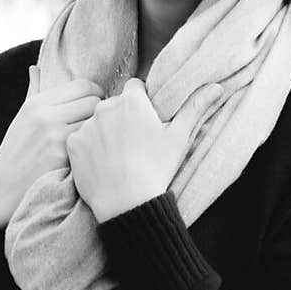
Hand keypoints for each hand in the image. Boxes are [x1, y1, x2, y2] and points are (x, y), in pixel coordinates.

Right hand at [0, 66, 102, 227]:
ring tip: (100, 139)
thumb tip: (35, 68)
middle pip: (94, 101)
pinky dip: (96, 146)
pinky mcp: (62, 155)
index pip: (82, 85)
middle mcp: (45, 114)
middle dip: (102, 112)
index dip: (96, 94)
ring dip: (102, 130)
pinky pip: (92, 142)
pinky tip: (95, 153)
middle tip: (102, 125)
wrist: (3, 187)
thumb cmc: (16, 151)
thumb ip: (33, 91)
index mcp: (37, 102)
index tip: (97, 107)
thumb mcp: (21, 117)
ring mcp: (54, 134)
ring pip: (96, 121)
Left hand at [66, 77, 223, 222]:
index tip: (145, 121)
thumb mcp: (180, 138)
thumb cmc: (156, 169)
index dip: (141, 102)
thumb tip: (217, 87)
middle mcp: (106, 107)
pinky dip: (89, 150)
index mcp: (132, 101)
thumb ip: (195, 108)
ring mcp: (87, 125)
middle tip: (133, 143)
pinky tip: (102, 165)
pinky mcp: (73, 144)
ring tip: (117, 157)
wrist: (127, 202)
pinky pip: (81, 140)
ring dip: (104, 133)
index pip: (135, 88)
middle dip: (121, 117)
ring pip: (96, 122)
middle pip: (114, 105)